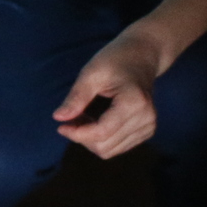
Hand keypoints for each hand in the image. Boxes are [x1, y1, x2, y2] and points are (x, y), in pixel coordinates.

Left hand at [55, 30, 169, 158]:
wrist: (142, 56)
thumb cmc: (115, 60)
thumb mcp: (91, 73)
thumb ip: (76, 97)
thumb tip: (58, 118)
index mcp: (134, 103)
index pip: (101, 133)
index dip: (77, 134)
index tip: (60, 126)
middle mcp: (146, 119)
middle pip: (104, 146)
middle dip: (82, 136)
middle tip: (73, 115)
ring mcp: (148, 126)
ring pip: (109, 150)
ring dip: (90, 138)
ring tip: (85, 115)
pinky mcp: (146, 131)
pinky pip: (116, 147)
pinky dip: (101, 138)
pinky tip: (97, 120)